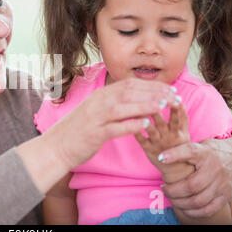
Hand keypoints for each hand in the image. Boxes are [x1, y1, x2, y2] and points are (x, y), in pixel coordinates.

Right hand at [48, 78, 177, 169]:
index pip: (129, 85)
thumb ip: (112, 103)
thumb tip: (134, 98)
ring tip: (164, 105)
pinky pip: (115, 128)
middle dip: (154, 93)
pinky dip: (130, 125)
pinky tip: (145, 124)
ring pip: (123, 107)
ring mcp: (95, 118)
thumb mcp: (95, 111)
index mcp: (99, 95)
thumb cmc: (78, 129)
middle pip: (129, 93)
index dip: (151, 86)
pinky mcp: (94, 134)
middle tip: (174, 96)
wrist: (57, 146)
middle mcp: (97, 103)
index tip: (169, 89)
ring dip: (145, 105)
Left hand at [134, 103, 193, 181]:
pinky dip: (136, 132)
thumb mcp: (184, 132)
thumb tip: (180, 100)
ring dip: (144, 119)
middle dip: (155, 110)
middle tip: (149, 97)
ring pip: (150, 130)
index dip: (175, 108)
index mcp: (178, 131)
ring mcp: (158, 144)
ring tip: (137, 108)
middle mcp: (168, 137)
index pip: (177, 118)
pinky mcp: (148, 150)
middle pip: (161, 122)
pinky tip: (129, 123)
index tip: (171, 96)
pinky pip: (141, 140)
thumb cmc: (178, 144)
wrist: (175, 168)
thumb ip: (182, 117)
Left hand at [158, 140, 231, 217]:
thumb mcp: (197, 145)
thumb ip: (181, 150)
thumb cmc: (208, 152)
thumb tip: (160, 157)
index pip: (190, 151)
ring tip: (171, 198)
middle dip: (172, 190)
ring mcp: (222, 184)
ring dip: (180, 202)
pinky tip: (184, 207)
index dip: (174, 155)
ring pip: (198, 200)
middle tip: (163, 188)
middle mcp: (215, 168)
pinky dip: (193, 212)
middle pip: (191, 185)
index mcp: (205, 152)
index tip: (160, 158)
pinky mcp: (226, 195)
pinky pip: (208, 209)